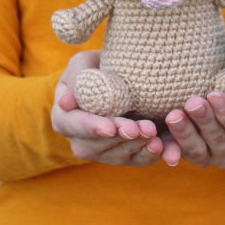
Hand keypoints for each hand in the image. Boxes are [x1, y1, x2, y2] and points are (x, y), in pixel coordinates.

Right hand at [52, 51, 163, 166]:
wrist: (118, 77)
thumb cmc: (96, 68)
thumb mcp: (82, 64)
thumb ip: (76, 77)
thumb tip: (65, 101)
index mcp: (64, 119)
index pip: (75, 126)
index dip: (92, 128)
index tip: (109, 128)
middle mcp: (81, 142)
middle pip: (97, 146)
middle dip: (120, 137)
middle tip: (137, 128)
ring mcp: (103, 152)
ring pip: (118, 156)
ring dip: (137, 145)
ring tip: (152, 132)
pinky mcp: (125, 156)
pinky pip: (137, 161)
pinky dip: (149, 154)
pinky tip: (160, 145)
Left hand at [163, 92, 224, 167]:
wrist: (220, 91)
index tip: (215, 95)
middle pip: (219, 140)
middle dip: (205, 120)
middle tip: (193, 103)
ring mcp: (211, 158)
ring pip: (197, 150)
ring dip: (184, 133)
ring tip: (174, 115)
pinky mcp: (190, 156)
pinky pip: (178, 154)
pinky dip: (169, 150)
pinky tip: (160, 143)